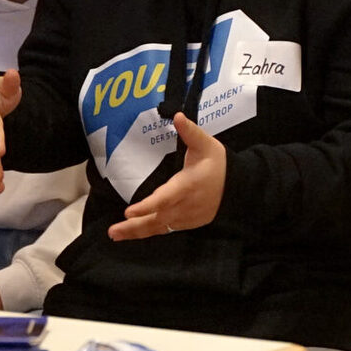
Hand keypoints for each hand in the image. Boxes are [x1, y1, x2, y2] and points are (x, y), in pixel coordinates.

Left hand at [110, 113, 223, 240]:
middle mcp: (185, 206)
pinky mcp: (188, 223)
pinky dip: (149, 232)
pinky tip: (133, 233)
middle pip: (157, 219)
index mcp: (187, 186)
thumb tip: (177, 115)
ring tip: (115, 235)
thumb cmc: (218, 163)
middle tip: (112, 232)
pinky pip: (166, 229)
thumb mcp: (206, 144)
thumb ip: (190, 132)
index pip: (165, 199)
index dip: (147, 207)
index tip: (129, 212)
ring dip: (137, 232)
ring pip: (160, 227)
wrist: (238, 185)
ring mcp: (187, 218)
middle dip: (134, 226)